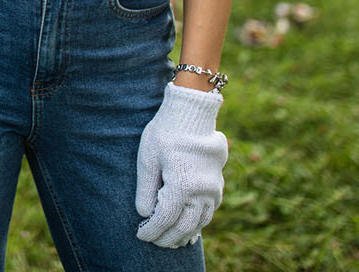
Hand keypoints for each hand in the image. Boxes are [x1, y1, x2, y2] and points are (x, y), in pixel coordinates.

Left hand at [135, 83, 227, 247]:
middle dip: (167, 237)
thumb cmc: (165, 134)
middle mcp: (201, 192)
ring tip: (170, 242)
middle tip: (154, 242)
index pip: (165, 218)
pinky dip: (198, 224)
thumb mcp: (147, 159)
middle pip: (183, 226)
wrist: (192, 116)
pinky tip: (190, 230)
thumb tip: (145, 214)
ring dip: (184, 234)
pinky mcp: (217, 186)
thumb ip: (146, 190)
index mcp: (182, 185)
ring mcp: (212, 190)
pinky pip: (209, 213)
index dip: (152, 230)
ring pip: (199, 223)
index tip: (140, 235)